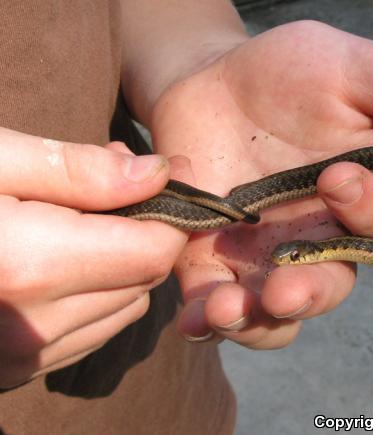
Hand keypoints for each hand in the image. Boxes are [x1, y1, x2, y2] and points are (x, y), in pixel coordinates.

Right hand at [0, 128, 186, 387]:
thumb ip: (78, 171)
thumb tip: (159, 173)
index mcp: (28, 265)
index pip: (154, 252)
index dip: (166, 214)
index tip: (155, 182)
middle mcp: (29, 327)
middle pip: (144, 281)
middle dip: (141, 234)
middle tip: (106, 191)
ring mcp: (16, 358)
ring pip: (122, 310)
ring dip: (118, 266)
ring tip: (75, 223)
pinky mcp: (5, 371)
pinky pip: (86, 333)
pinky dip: (90, 296)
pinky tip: (54, 261)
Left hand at [149, 21, 372, 347]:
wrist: (210, 79)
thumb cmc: (288, 71)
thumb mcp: (356, 70)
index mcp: (360, 198)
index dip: (368, 210)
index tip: (337, 176)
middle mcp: (318, 238)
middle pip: (328, 286)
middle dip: (309, 292)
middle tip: (284, 289)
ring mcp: (264, 256)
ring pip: (274, 313)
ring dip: (254, 321)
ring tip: (226, 309)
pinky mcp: (214, 263)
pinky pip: (216, 305)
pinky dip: (206, 319)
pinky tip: (197, 317)